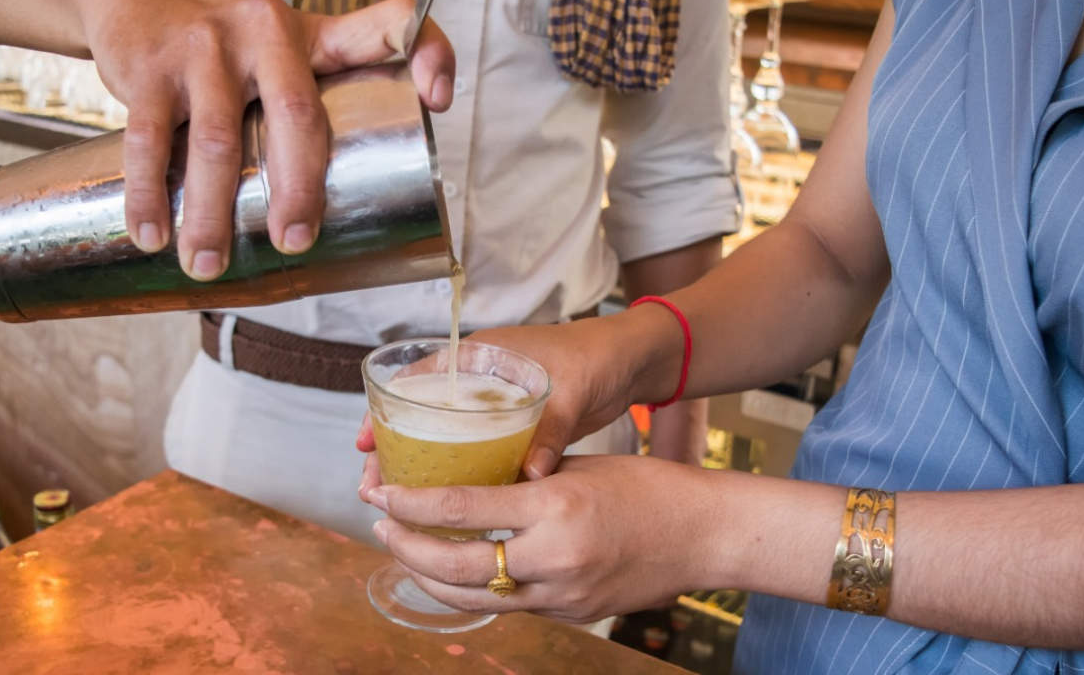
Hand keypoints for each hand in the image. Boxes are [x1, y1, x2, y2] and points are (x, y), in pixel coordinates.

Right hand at [81, 0, 454, 278]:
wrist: (134, 2)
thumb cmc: (229, 49)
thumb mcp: (289, 56)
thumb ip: (329, 110)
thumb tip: (373, 201)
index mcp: (313, 36)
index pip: (385, 26)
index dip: (426, 51)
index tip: (438, 99)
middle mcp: (266, 32)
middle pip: (297, 115)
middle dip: (298, 188)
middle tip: (294, 242)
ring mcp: (205, 47)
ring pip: (215, 140)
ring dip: (212, 214)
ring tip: (208, 266)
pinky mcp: (150, 66)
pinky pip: (148, 138)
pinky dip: (149, 195)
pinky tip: (153, 235)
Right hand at [355, 317, 640, 477]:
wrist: (632, 362)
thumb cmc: (597, 358)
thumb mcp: (571, 391)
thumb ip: (550, 431)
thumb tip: (532, 475)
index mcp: (482, 356)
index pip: (417, 379)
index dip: (384, 409)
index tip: (364, 440)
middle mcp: (479, 381)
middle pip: (421, 416)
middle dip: (392, 449)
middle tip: (371, 487)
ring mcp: (493, 407)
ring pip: (442, 439)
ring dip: (420, 469)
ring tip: (396, 505)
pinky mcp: (512, 430)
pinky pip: (472, 454)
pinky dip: (456, 476)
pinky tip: (444, 507)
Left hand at [360, 455, 725, 622]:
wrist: (702, 535)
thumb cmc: (647, 488)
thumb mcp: (580, 467)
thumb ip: (526, 479)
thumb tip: (473, 482)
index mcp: (553, 506)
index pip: (462, 508)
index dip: (412, 503)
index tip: (381, 492)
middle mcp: (553, 557)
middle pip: (455, 566)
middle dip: (407, 548)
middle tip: (380, 527)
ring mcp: (562, 595)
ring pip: (475, 599)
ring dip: (432, 578)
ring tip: (407, 553)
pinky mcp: (571, 615)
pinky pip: (511, 605)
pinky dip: (478, 589)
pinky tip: (459, 571)